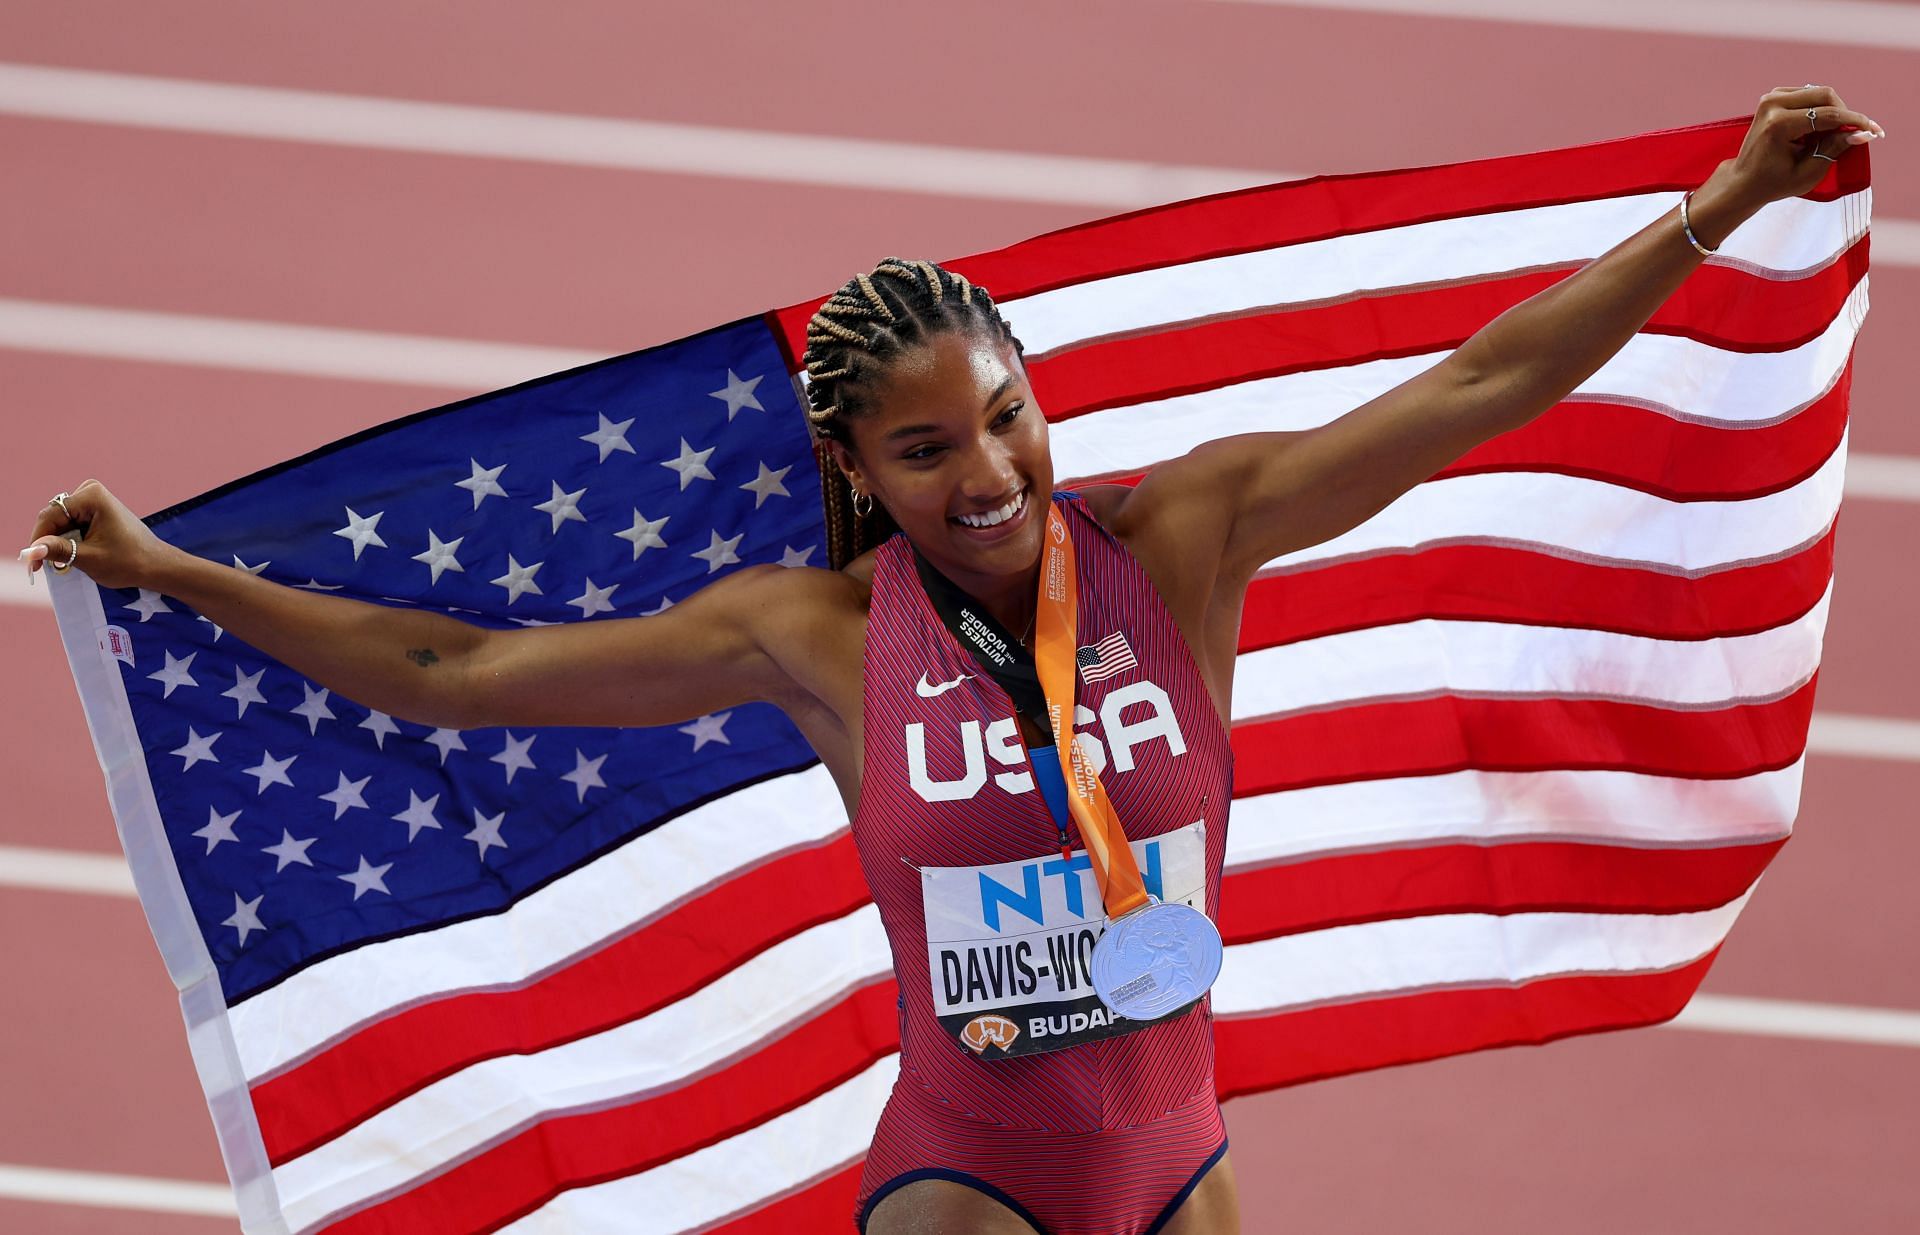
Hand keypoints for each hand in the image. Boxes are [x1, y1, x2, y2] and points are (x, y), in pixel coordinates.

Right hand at [19, 480, 177, 590]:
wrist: (156, 564)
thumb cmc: (129, 562)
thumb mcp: (89, 558)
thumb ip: (58, 551)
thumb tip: (32, 551)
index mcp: (91, 496)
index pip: (50, 516)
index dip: (38, 540)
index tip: (33, 565)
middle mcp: (91, 491)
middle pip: (54, 518)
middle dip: (49, 541)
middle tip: (44, 568)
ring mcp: (94, 499)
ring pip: (61, 522)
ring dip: (59, 542)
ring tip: (67, 562)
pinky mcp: (96, 509)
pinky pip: (71, 523)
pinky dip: (69, 540)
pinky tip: (77, 554)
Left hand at [1711, 84, 1883, 210]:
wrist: (1743, 181)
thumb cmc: (1774, 183)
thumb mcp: (1808, 173)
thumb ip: (1835, 149)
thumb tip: (1863, 133)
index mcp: (1778, 124)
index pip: (1828, 115)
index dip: (1855, 122)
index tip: (1875, 131)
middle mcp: (1772, 104)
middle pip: (1826, 95)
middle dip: (1845, 114)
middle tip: (1853, 134)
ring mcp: (1771, 97)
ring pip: (1819, 93)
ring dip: (1833, 111)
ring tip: (1831, 136)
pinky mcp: (1774, 96)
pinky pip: (1809, 95)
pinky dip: (1821, 109)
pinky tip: (1818, 130)